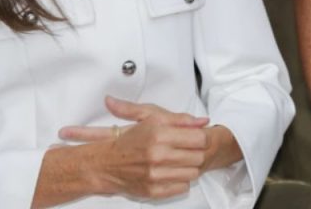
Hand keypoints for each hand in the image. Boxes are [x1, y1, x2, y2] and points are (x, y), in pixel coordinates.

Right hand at [58, 96, 208, 199]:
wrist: (107, 163)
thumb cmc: (130, 139)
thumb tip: (203, 121)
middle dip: (194, 152)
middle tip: (184, 149)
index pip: (199, 138)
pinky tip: (169, 172)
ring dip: (188, 167)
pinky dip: (179, 180)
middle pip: (198, 156)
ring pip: (193, 173)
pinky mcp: (154, 191)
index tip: (193, 138)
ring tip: (176, 161)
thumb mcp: (152, 119)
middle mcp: (157, 155)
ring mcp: (155, 175)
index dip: (199, 137)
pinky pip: (182, 187)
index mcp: (158, 134)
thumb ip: (180, 119)